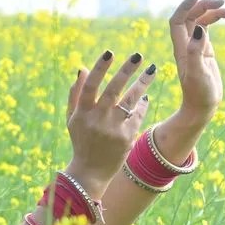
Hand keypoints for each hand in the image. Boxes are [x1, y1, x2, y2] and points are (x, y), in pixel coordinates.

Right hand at [64, 50, 155, 195]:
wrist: (91, 171)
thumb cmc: (81, 140)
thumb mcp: (72, 119)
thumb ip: (75, 94)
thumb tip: (82, 68)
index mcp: (81, 113)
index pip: (90, 86)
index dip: (99, 69)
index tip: (109, 53)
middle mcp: (97, 119)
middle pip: (113, 90)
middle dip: (126, 71)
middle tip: (138, 55)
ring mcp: (112, 129)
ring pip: (130, 100)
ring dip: (142, 83)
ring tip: (152, 70)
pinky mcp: (126, 137)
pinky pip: (137, 115)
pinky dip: (142, 104)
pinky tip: (145, 95)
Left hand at [169, 0, 224, 116]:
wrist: (202, 107)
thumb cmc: (199, 94)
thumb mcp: (198, 74)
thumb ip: (196, 51)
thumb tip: (199, 28)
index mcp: (181, 48)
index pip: (177, 20)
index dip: (185, 5)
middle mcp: (186, 44)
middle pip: (190, 16)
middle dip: (204, 5)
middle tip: (223, 1)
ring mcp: (195, 46)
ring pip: (201, 20)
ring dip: (214, 10)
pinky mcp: (205, 49)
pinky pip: (207, 27)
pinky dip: (217, 18)